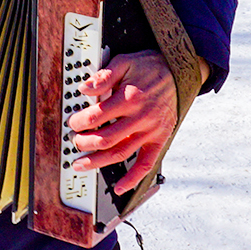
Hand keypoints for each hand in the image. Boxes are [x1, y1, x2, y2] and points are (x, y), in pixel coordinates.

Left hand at [68, 50, 180, 192]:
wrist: (178, 71)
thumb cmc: (149, 67)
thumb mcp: (125, 61)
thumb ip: (104, 75)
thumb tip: (85, 88)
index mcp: (129, 98)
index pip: (96, 116)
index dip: (79, 122)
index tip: (72, 122)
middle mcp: (140, 117)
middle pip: (105, 139)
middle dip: (84, 143)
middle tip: (74, 143)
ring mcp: (150, 131)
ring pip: (121, 153)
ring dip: (98, 162)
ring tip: (82, 165)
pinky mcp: (159, 139)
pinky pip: (146, 163)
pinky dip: (133, 179)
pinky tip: (119, 188)